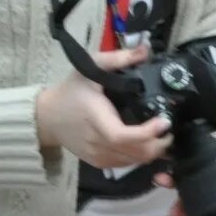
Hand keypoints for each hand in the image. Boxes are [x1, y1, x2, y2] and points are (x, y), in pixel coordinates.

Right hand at [35, 46, 173, 170]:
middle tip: (169, 130)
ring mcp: (96, 155)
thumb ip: (117, 59)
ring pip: (131, 162)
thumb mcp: (90, 67)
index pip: (121, 135)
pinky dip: (139, 157)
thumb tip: (144, 50)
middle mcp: (96, 141)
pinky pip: (123, 165)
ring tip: (162, 136)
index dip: (146, 133)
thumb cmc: (71, 91)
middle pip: (132, 153)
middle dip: (157, 144)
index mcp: (95, 118)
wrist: (47, 117)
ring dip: (151, 152)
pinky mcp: (97, 162)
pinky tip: (148, 145)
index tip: (164, 121)